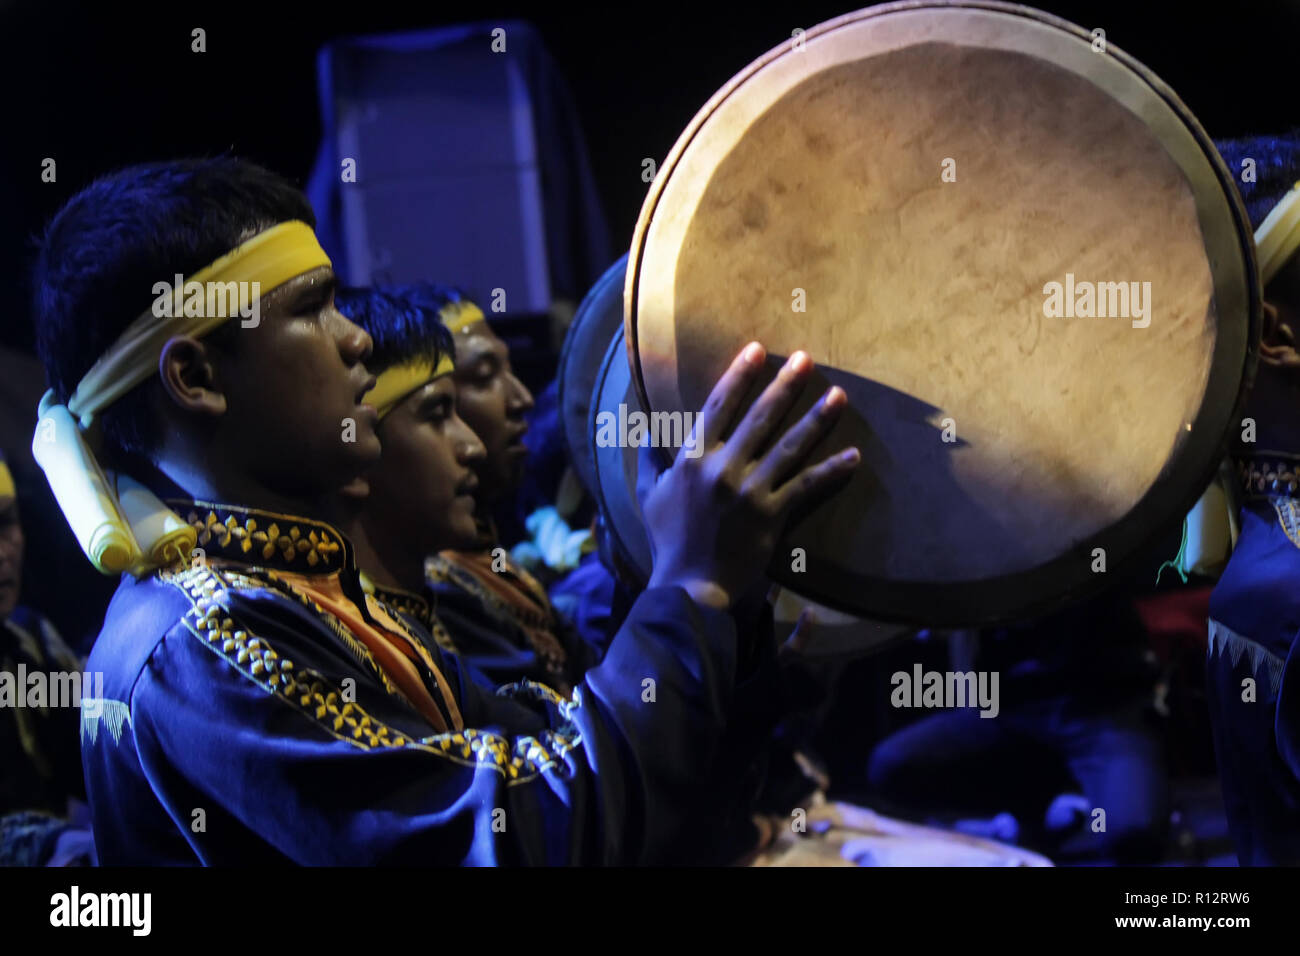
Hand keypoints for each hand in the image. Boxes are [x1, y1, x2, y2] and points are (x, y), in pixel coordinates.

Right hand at [642, 343, 858, 609]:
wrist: (690, 585)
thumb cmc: (668, 538)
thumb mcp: (650, 493)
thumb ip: (648, 457)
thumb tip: (642, 426)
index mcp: (693, 459)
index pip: (719, 406)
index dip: (739, 376)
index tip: (757, 350)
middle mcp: (723, 469)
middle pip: (760, 418)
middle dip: (784, 385)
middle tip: (806, 359)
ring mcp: (750, 492)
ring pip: (789, 446)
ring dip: (816, 418)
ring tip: (838, 394)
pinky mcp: (772, 516)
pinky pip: (806, 487)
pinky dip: (831, 471)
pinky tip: (854, 455)